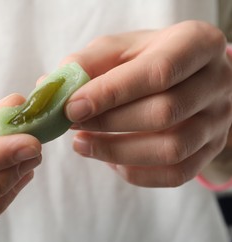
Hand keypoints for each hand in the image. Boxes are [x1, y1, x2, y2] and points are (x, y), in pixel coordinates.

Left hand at [63, 21, 231, 186]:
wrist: (185, 74)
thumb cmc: (147, 57)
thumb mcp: (118, 48)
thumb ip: (85, 63)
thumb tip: (49, 88)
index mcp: (196, 45)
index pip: (157, 73)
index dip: (110, 94)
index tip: (71, 107)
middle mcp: (216, 83)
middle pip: (164, 114)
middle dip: (108, 123)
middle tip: (71, 124)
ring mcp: (218, 121)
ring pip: (171, 150)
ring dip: (116, 152)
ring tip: (80, 143)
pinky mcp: (210, 150)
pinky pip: (174, 174)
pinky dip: (134, 172)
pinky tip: (108, 159)